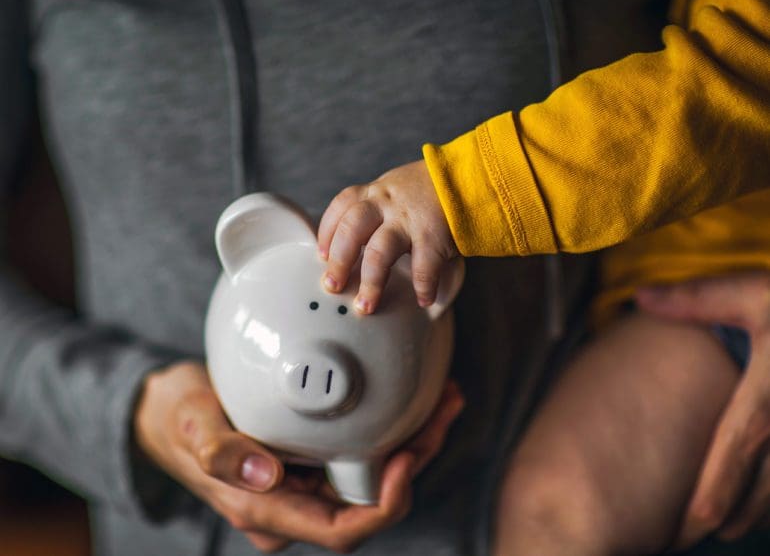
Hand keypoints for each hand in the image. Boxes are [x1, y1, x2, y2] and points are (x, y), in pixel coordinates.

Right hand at [134, 361, 463, 552]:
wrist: (171, 412)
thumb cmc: (179, 419)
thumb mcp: (192, 425)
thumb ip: (219, 451)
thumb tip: (263, 475)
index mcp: (268, 510)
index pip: (339, 532)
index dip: (384, 506)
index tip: (406, 459)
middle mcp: (294, 505)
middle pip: (371, 502)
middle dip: (415, 461)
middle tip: (442, 410)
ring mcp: (306, 483)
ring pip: (375, 478)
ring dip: (414, 442)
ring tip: (443, 398)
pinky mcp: (314, 459)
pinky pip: (364, 453)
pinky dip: (394, 429)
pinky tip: (415, 399)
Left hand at [318, 160, 457, 313]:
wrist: (471, 178)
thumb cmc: (430, 192)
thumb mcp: (396, 191)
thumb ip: (376, 211)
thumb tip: (352, 250)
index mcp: (375, 192)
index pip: (341, 207)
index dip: (327, 232)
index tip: (321, 256)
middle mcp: (387, 204)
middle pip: (352, 229)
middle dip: (339, 261)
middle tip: (332, 286)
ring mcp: (410, 219)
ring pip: (380, 251)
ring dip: (371, 282)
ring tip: (366, 305)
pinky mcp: (434, 235)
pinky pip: (424, 265)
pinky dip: (423, 285)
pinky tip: (423, 299)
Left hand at [636, 272, 769, 546]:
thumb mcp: (755, 292)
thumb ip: (699, 299)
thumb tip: (642, 296)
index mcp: (769, 393)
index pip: (736, 449)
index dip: (717, 490)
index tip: (696, 522)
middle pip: (767, 482)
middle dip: (736, 512)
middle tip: (703, 535)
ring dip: (763, 510)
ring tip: (733, 528)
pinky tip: (769, 502)